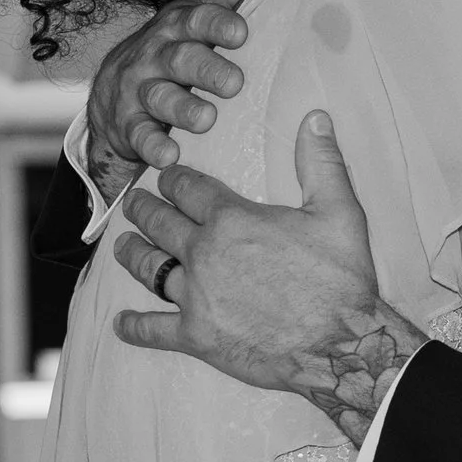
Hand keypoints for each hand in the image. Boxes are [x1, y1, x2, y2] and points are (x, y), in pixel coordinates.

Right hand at [84, 0, 267, 174]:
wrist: (114, 94)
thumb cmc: (170, 53)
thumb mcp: (192, 22)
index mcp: (176, 27)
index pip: (195, 19)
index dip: (217, 24)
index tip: (241, 33)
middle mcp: (155, 55)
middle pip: (181, 58)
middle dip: (207, 69)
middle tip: (235, 83)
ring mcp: (139, 90)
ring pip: (160, 96)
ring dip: (184, 108)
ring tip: (208, 119)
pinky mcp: (128, 125)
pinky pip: (139, 135)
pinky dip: (153, 146)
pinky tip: (169, 155)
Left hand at [110, 111, 429, 443]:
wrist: (339, 344)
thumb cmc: (340, 279)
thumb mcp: (339, 212)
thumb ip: (321, 161)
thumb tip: (316, 117)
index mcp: (232, 219)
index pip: (188, 189)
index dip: (173, 179)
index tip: (167, 176)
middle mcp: (203, 254)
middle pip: (159, 223)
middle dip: (143, 208)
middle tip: (133, 202)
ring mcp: (195, 296)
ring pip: (148, 268)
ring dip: (131, 253)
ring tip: (122, 246)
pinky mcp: (196, 336)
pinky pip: (153, 330)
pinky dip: (134, 326)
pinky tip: (122, 323)